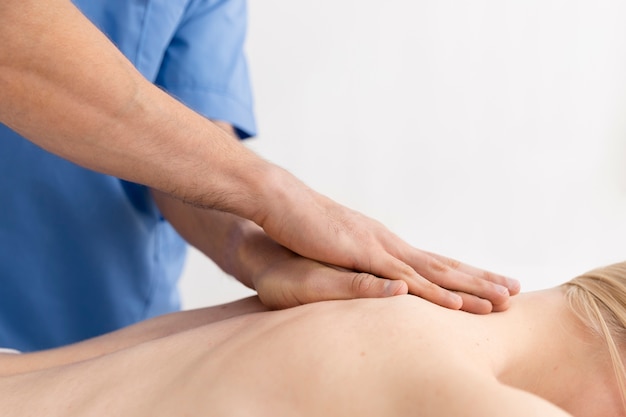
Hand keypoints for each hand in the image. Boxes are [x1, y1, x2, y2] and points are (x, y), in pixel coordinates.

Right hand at [255, 170, 519, 312]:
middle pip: (444, 264)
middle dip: (480, 278)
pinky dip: (435, 292)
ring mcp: (381, 247)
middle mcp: (390, 242)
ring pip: (436, 272)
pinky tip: (458, 304)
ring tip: (502, 299)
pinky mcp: (366, 255)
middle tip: (514, 289)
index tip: (486, 281)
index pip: (430, 261)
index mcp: (383, 242)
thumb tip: (360, 267)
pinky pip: (406, 279)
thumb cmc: (302, 223)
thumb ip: (351, 259)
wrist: (282, 201)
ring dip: (471, 287)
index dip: (460, 273)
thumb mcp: (332, 246)